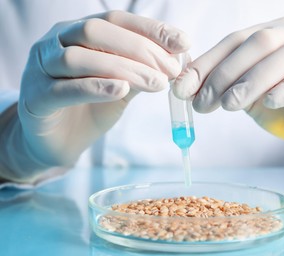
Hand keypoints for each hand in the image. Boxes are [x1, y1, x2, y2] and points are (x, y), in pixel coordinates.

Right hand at [19, 10, 189, 165]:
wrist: (57, 141)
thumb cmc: (90, 108)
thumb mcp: (122, 86)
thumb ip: (140, 70)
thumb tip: (175, 60)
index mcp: (78, 32)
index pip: (116, 20)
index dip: (150, 28)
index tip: (182, 42)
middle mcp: (56, 42)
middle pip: (96, 31)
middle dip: (139, 48)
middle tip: (170, 69)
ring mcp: (41, 68)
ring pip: (79, 58)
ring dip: (123, 68)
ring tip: (156, 83)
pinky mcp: (35, 98)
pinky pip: (63, 89)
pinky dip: (95, 87)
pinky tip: (122, 90)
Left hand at [174, 16, 283, 156]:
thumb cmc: (279, 108)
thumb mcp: (244, 97)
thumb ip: (220, 88)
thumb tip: (183, 88)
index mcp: (267, 35)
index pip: (232, 42)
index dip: (205, 65)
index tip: (182, 90)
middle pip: (257, 42)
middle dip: (225, 73)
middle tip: (205, 103)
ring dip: (253, 79)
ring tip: (231, 105)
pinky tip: (272, 101)